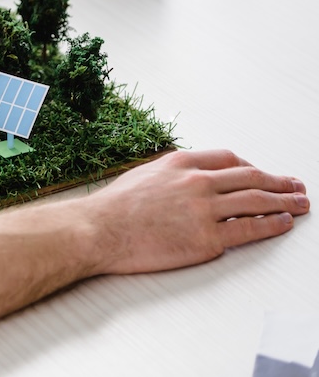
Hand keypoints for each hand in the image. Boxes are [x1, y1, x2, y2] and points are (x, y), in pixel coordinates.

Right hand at [87, 149, 308, 274]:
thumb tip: (191, 179)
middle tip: (295, 185)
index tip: (262, 172)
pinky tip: (283, 222)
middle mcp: (197, 182)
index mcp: (181, 163)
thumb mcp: (144, 175)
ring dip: (285, 201)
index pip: (228, 158)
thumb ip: (172, 174)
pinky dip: (272, 224)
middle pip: (251, 176)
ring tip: (300, 203)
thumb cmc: (113, 208)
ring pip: (257, 200)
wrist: (99, 230)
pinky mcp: (207, 239)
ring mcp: (204, 210)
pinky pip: (250, 228)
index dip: (251, 166)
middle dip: (279, 180)